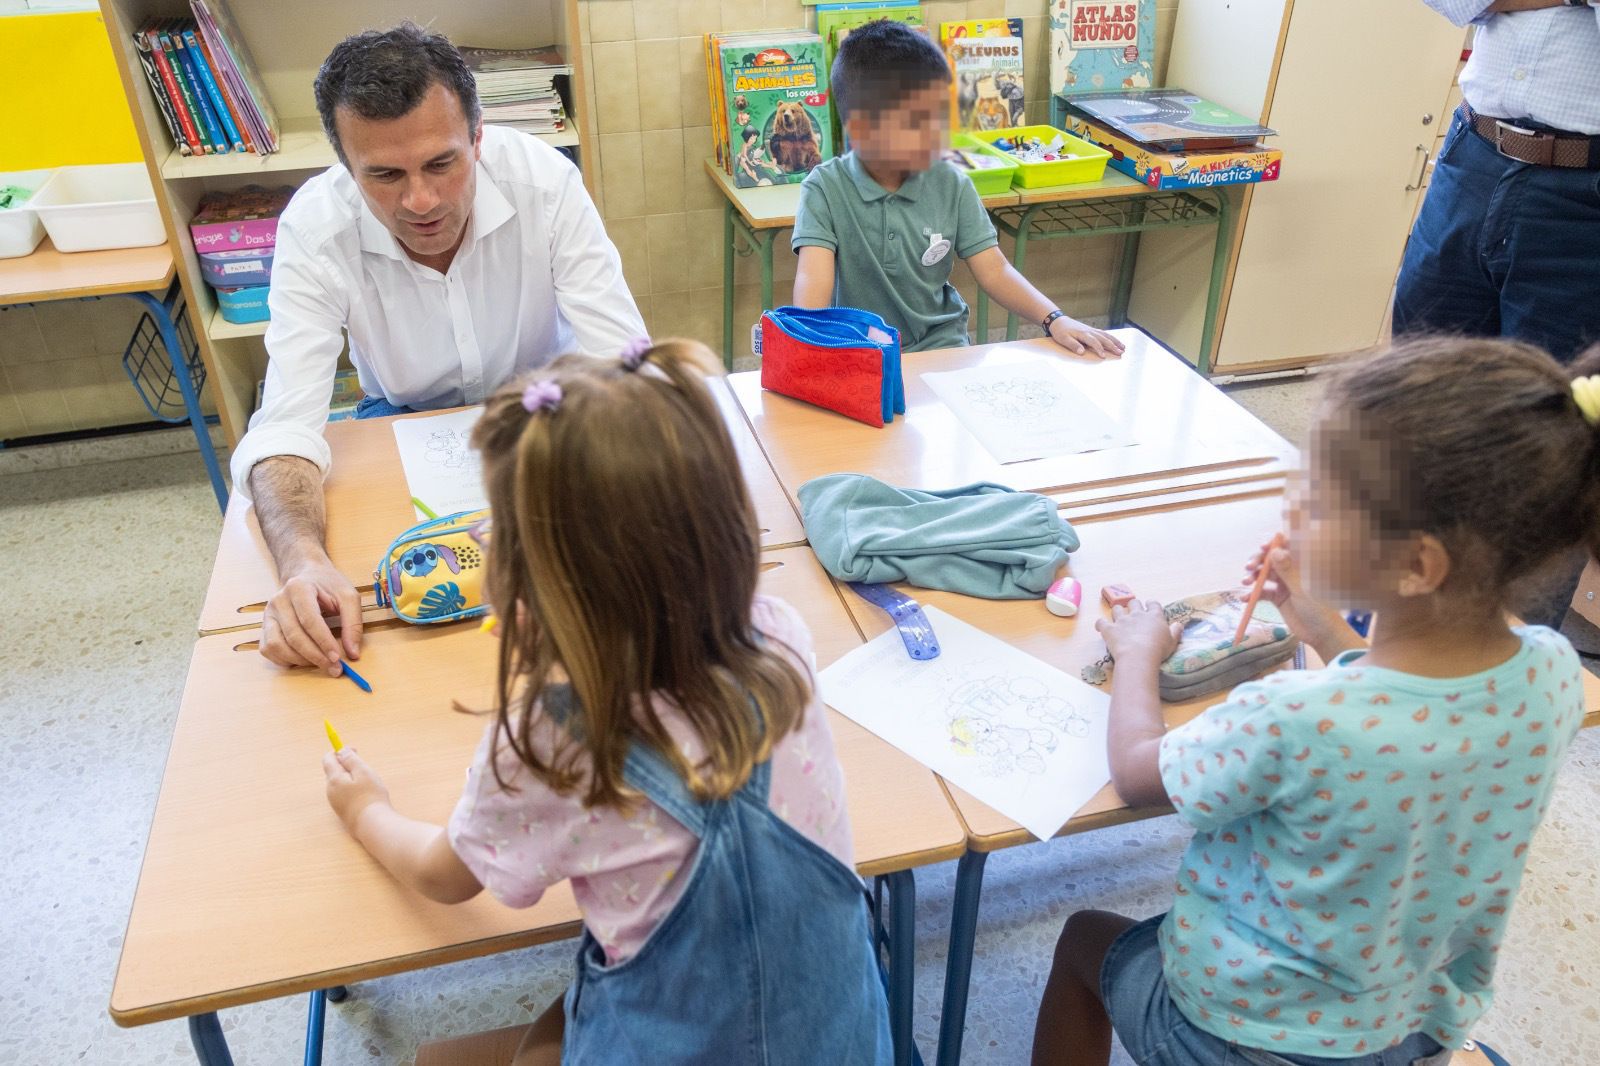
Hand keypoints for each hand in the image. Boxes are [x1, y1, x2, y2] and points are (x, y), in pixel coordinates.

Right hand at [261, 556, 363, 674]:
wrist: (306, 574)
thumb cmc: (328, 585)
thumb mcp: (348, 596)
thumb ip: (353, 623)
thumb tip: (352, 653)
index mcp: (298, 588)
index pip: (309, 620)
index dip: (323, 642)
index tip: (338, 658)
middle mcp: (278, 601)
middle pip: (293, 636)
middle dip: (315, 656)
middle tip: (334, 668)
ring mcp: (268, 614)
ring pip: (277, 645)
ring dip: (300, 660)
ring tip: (321, 663)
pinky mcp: (264, 626)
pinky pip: (268, 649)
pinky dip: (285, 660)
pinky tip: (304, 659)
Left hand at [324, 747, 389, 833]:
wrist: (372, 825)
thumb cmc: (370, 797)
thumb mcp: (363, 772)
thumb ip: (351, 759)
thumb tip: (341, 750)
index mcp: (334, 779)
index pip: (328, 759)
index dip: (339, 751)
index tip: (355, 750)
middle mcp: (330, 791)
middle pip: (334, 771)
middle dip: (347, 765)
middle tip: (364, 768)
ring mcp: (335, 802)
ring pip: (340, 783)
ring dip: (351, 778)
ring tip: (368, 783)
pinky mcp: (342, 811)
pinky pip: (344, 794)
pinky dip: (353, 789)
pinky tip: (366, 795)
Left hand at [1047, 316, 1124, 358]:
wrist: (1059, 321)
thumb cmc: (1061, 331)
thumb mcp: (1063, 339)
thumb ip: (1073, 345)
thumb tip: (1082, 352)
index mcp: (1083, 334)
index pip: (1093, 342)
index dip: (1099, 349)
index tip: (1103, 356)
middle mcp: (1090, 331)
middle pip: (1103, 339)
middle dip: (1113, 346)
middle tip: (1121, 353)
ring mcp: (1092, 330)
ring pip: (1106, 335)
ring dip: (1115, 341)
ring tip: (1123, 348)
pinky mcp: (1092, 330)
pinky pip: (1104, 333)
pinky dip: (1111, 337)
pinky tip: (1116, 341)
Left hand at [1095, 599, 1181, 666]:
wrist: (1139, 656)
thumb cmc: (1158, 650)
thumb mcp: (1172, 641)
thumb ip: (1176, 631)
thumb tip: (1179, 624)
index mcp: (1154, 616)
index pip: (1153, 603)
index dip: (1150, 605)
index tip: (1149, 608)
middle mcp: (1137, 614)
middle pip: (1134, 602)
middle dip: (1133, 606)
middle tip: (1133, 614)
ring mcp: (1122, 620)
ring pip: (1117, 609)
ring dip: (1117, 612)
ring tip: (1118, 619)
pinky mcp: (1109, 629)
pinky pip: (1101, 622)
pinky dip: (1100, 624)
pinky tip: (1101, 627)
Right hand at [1243, 538, 1321, 633]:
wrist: (1323, 634)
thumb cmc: (1320, 608)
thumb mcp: (1302, 588)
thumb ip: (1287, 570)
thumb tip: (1274, 550)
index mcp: (1303, 564)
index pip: (1288, 546)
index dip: (1275, 544)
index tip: (1262, 547)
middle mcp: (1293, 571)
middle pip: (1272, 559)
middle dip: (1259, 561)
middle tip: (1249, 567)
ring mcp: (1285, 584)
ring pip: (1265, 575)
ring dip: (1253, 576)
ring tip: (1245, 582)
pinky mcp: (1278, 598)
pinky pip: (1263, 592)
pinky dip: (1254, 594)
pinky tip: (1245, 599)